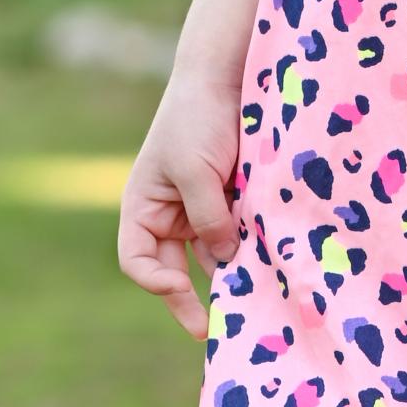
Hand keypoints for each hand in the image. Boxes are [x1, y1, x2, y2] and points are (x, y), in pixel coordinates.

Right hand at [118, 71, 244, 341]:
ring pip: (211, 256)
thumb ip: (208, 218)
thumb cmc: (199, 120)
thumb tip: (226, 261)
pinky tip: (267, 264)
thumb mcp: (197, 172)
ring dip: (229, 273)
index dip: (158, 284)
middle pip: (174, 270)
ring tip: (252, 297)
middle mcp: (168, 215)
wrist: (228, 78)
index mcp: (143, 207)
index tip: (184, 289)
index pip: (139, 262)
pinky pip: (236, 236)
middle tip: (217, 328)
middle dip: (194, 296)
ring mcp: (200, 209)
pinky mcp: (230, 201)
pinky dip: (248, 250)